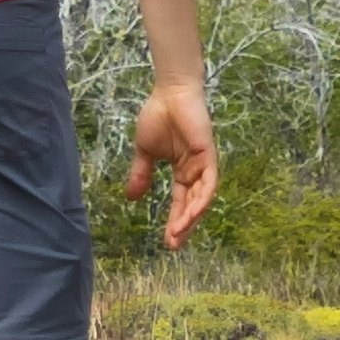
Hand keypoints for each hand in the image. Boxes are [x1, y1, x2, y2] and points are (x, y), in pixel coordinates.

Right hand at [131, 74, 217, 250]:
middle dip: (184, 226)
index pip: (181, 202)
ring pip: (202, 198)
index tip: (166, 242)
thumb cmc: (158, 116)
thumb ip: (141, 174)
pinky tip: (193, 214)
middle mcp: (195, 171)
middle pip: (193, 205)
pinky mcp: (208, 155)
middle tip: (173, 245)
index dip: (174, 221)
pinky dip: (202, 199)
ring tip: (178, 234)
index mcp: (182, 171)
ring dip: (191, 217)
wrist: (168, 93)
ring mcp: (203, 164)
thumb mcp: (145, 152)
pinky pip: (209, 183)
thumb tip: (131, 198)